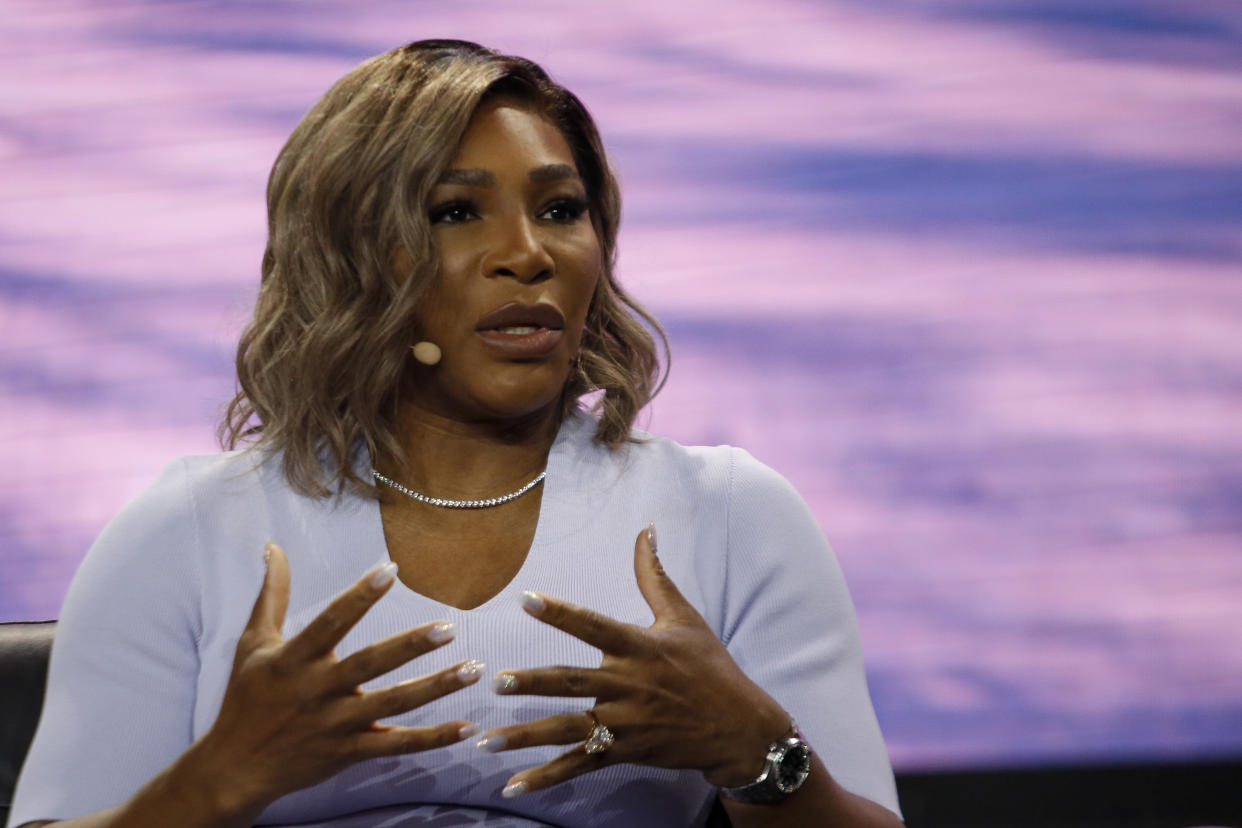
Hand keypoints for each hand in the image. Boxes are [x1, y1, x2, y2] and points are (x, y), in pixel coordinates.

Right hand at [191, 543, 482, 817]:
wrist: (235, 767)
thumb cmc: (246, 698)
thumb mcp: (252, 643)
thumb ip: (271, 594)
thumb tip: (273, 547)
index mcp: (294, 659)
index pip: (331, 621)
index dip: (360, 596)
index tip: (391, 569)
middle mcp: (317, 690)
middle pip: (369, 664)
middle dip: (410, 645)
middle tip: (448, 627)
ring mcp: (335, 725)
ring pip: (393, 704)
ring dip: (436, 688)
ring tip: (474, 668)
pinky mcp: (348, 752)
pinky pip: (396, 745)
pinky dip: (432, 738)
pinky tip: (466, 727)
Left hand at [475, 525, 789, 796]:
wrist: (738, 728)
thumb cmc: (710, 667)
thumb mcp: (685, 617)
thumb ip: (654, 576)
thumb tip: (644, 530)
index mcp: (640, 647)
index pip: (593, 625)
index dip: (560, 612)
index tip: (526, 599)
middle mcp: (629, 685)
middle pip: (572, 684)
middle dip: (533, 683)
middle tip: (497, 681)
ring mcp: (626, 723)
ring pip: (568, 729)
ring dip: (526, 737)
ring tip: (487, 740)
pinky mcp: (625, 751)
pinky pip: (580, 765)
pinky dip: (547, 777)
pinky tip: (513, 785)